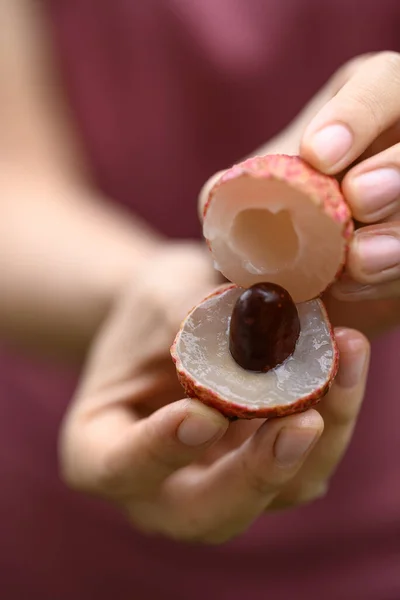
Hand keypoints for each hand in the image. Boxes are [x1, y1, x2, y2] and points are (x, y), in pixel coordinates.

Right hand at [59, 237, 369, 542]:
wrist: (175, 314)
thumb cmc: (151, 306)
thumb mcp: (157, 293)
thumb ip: (188, 312)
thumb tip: (246, 330)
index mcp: (100, 449)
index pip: (120, 468)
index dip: (159, 450)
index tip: (201, 414)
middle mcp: (157, 485)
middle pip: (203, 512)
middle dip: (256, 474)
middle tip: (302, 423)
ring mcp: (216, 483)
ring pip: (271, 495)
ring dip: (317, 440)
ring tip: (343, 363)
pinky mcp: (265, 469)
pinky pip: (306, 463)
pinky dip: (334, 417)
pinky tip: (348, 362)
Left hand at [208, 52, 399, 336]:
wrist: (299, 284)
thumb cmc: (273, 228)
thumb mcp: (249, 203)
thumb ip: (238, 193)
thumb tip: (228, 197)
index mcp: (363, 112)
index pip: (380, 85)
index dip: (357, 115)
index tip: (319, 155)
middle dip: (396, 169)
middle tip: (358, 200)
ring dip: (397, 233)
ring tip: (359, 261)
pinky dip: (391, 278)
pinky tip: (352, 286)